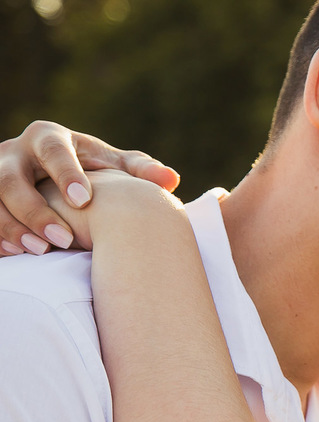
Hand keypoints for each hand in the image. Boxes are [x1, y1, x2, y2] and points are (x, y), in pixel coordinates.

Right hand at [0, 121, 179, 255]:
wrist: (56, 179)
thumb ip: (141, 170)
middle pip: (11, 179)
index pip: (53, 150)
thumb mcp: (115, 167)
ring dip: (11, 227)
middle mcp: (14, 153)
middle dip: (35, 210)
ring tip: (40, 252)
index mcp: (48, 138)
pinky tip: (16, 255)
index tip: (84, 200)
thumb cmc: (93, 172)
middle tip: (65, 240)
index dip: (65, 174)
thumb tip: (171, 179)